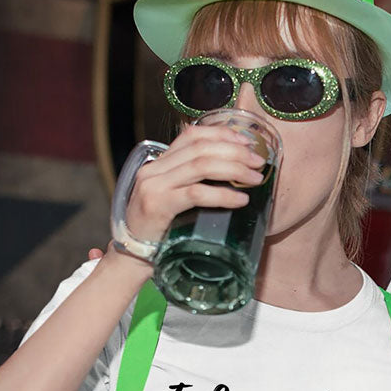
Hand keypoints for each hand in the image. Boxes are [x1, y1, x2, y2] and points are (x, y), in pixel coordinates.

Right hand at [121, 124, 266, 245]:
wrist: (132, 256)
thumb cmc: (161, 229)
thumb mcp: (174, 198)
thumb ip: (193, 183)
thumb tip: (233, 173)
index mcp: (159, 163)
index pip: (192, 135)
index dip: (222, 134)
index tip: (247, 142)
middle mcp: (154, 169)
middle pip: (201, 148)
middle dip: (235, 152)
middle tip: (258, 162)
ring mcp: (154, 186)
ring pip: (201, 166)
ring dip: (234, 169)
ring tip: (255, 179)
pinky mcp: (158, 205)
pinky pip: (196, 194)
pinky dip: (223, 195)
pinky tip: (240, 200)